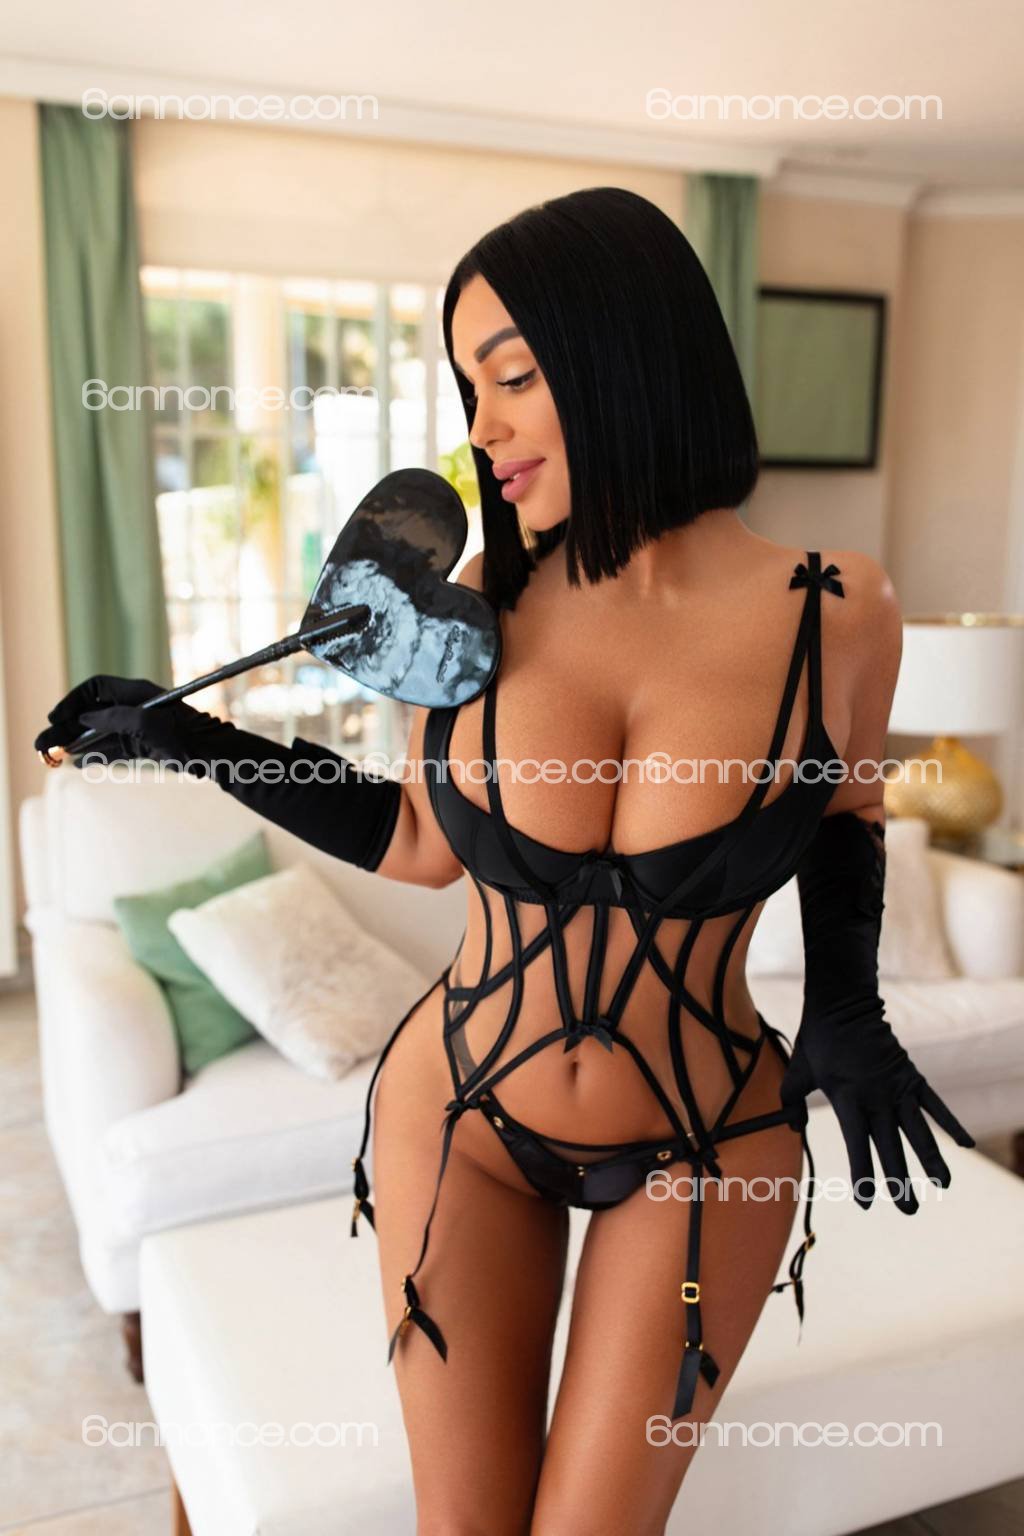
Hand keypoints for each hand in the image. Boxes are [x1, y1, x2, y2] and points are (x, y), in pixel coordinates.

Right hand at [35, 675, 222, 770]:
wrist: (214, 755)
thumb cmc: (185, 735)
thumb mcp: (146, 723)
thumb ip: (113, 718)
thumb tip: (84, 719)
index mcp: (135, 692)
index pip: (94, 689)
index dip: (73, 701)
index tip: (56, 718)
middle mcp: (133, 707)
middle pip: (92, 713)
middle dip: (66, 727)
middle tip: (41, 745)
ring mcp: (137, 728)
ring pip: (99, 734)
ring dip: (75, 743)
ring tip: (51, 756)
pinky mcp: (144, 746)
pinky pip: (113, 749)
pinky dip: (95, 755)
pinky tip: (79, 762)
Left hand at [780, 1014, 974, 1213]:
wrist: (844, 1005)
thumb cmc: (818, 1041)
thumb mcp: (797, 1072)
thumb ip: (790, 1102)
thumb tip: (791, 1126)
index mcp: (848, 1099)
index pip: (857, 1144)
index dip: (863, 1174)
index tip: (865, 1201)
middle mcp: (876, 1097)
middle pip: (891, 1146)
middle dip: (900, 1180)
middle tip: (909, 1210)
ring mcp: (898, 1087)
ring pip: (918, 1131)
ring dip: (931, 1159)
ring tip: (943, 1185)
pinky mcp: (912, 1077)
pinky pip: (936, 1105)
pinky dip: (952, 1123)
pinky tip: (965, 1145)